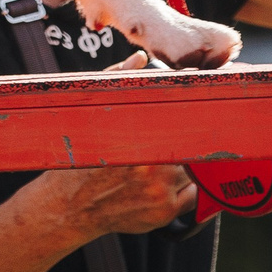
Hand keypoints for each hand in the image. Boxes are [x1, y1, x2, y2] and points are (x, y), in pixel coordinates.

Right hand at [19, 54, 196, 239]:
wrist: (70, 205)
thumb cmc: (82, 157)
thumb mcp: (94, 113)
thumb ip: (118, 81)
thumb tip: (141, 59)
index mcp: (138, 134)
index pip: (182, 115)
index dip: (191, 109)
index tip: (200, 102)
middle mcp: (152, 164)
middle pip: (191, 141)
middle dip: (185, 137)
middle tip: (176, 135)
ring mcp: (160, 190)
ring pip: (194, 166)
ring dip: (186, 162)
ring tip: (161, 161)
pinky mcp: (164, 211)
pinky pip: (194, 193)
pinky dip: (188, 186)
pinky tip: (167, 181)